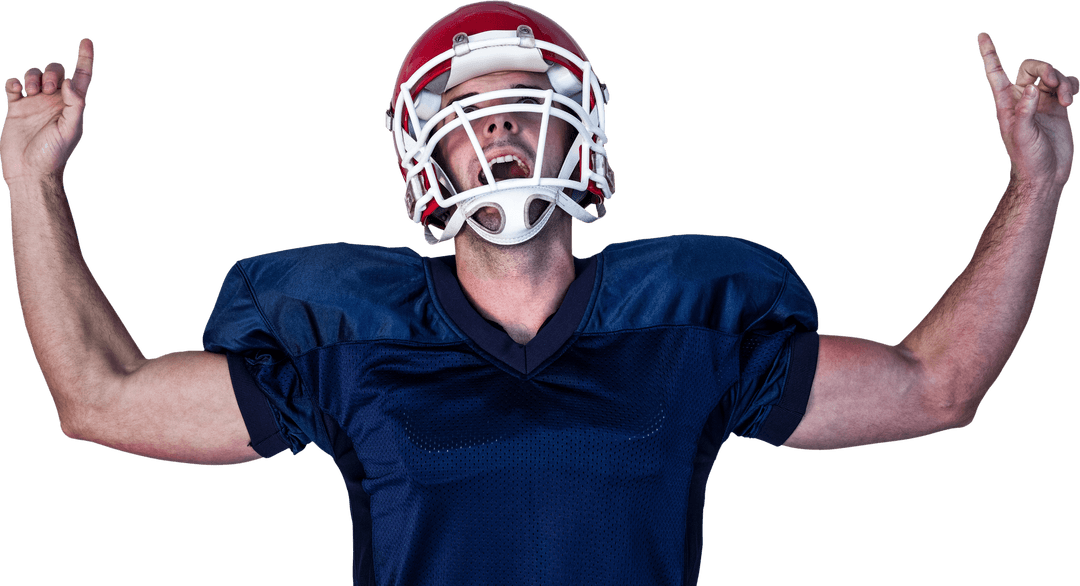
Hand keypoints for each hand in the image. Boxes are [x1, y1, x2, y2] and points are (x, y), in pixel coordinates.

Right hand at [1, 38, 94, 184]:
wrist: (29, 172)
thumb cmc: (54, 155)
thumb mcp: (71, 130)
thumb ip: (76, 104)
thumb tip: (71, 82)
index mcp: (72, 106)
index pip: (82, 77)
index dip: (85, 58)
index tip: (86, 40)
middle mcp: (55, 102)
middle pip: (55, 71)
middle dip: (51, 72)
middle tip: (47, 89)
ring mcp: (35, 104)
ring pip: (33, 74)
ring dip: (32, 75)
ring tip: (32, 92)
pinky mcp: (16, 108)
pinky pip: (14, 85)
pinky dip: (14, 82)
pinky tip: (17, 91)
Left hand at [978, 32, 1076, 189]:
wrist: (1046, 174)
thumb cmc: (1027, 159)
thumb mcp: (1022, 135)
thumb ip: (1025, 111)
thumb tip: (1032, 89)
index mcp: (1006, 103)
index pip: (996, 72)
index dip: (989, 54)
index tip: (981, 35)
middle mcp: (1022, 99)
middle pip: (1031, 66)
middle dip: (1045, 68)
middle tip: (1053, 83)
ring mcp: (1041, 102)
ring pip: (1052, 75)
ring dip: (1063, 80)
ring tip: (1068, 99)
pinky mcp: (1058, 107)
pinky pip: (1067, 84)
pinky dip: (1073, 84)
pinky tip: (1074, 95)